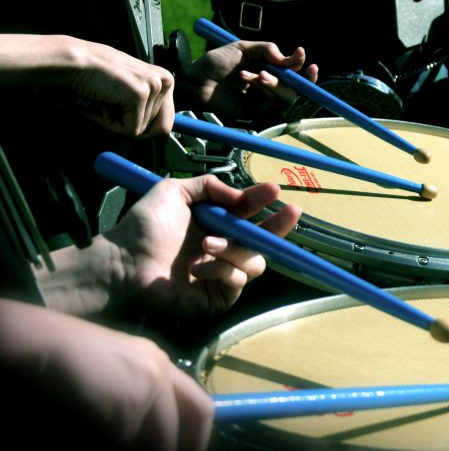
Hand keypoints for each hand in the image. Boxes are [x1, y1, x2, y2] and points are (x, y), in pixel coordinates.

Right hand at [1, 298, 212, 450]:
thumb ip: (142, 395)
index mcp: (160, 363)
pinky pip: (123, 441)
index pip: (200, 404)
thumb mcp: (118, 370)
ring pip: (154, 440)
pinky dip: (109, 442)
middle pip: (184, 424)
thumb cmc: (69, 357)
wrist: (44, 345)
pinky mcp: (127, 411)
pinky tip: (90, 427)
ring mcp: (147, 391)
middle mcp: (161, 374)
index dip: (199, 435)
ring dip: (133, 444)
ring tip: (108, 432)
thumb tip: (155, 436)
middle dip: (175, 448)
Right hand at [63, 38, 175, 137]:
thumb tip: (162, 135)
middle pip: (158, 128)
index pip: (168, 121)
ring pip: (142, 129)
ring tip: (105, 101)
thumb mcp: (131, 88)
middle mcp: (164, 81)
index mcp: (165, 79)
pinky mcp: (139, 95)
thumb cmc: (97, 75)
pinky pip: (131, 129)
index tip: (126, 117)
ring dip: (118, 122)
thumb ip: (148, 105)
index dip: (146, 128)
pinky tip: (101, 105)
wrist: (75, 62)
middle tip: (111, 108)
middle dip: (131, 124)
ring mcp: (153, 86)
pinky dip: (111, 124)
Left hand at [105, 174, 300, 316]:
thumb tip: (239, 196)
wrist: (124, 263)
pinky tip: (199, 268)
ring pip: (253, 260)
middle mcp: (223, 247)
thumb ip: (209, 185)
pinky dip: (222, 270)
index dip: (262, 201)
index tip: (273, 189)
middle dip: (278, 225)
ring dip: (235, 249)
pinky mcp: (217, 297)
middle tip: (290, 212)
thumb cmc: (144, 227)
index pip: (248, 212)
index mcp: (214, 223)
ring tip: (207, 244)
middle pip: (263, 239)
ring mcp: (221, 273)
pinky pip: (237, 282)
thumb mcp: (173, 191)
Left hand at [183, 40, 317, 121]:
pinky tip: (250, 78)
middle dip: (295, 77)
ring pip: (285, 94)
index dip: (300, 63)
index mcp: (265, 67)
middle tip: (293, 67)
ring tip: (259, 74)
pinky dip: (263, 88)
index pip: (290, 69)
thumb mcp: (242, 48)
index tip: (302, 54)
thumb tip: (287, 59)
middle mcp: (265, 84)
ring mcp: (261, 98)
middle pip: (294, 85)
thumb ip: (267, 49)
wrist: (195, 79)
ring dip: (276, 82)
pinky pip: (269, 102)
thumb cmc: (214, 63)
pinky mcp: (254, 111)